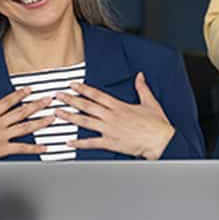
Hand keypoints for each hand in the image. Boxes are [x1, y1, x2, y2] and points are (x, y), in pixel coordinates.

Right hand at [0, 88, 55, 158]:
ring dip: (40, 122)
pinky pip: (21, 148)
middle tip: (49, 100)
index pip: (7, 101)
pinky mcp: (1, 149)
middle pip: (21, 111)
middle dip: (36, 105)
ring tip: (52, 118)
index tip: (29, 89)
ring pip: (24, 127)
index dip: (19, 94)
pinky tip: (45, 147)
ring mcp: (1, 136)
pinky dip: (35, 148)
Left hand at [61, 74, 175, 159]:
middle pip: (87, 106)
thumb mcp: (150, 102)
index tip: (73, 85)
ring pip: (86, 122)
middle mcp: (112, 116)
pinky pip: (92, 143)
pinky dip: (79, 143)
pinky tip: (69, 142)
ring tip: (58, 113)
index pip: (97, 95)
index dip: (83, 89)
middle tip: (59, 96)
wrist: (160, 141)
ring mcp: (110, 130)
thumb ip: (142, 88)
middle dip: (71, 100)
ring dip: (70, 117)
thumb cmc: (156, 124)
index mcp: (120, 106)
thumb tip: (140, 76)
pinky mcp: (111, 142)